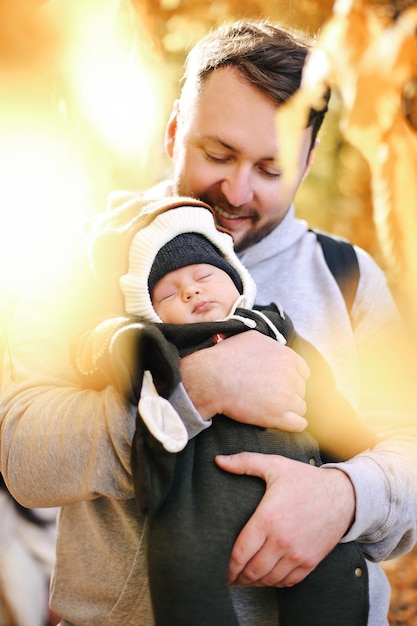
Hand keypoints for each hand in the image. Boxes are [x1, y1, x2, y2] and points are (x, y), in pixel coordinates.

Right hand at [179, 331, 308, 430]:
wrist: (211, 378)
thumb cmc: (227, 357)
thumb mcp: (253, 338)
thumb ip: (272, 345)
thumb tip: (278, 349)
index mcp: (287, 357)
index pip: (303, 372)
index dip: (293, 378)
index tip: (283, 383)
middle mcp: (291, 376)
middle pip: (301, 389)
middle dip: (289, 393)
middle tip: (272, 396)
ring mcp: (286, 397)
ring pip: (300, 407)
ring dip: (290, 408)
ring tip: (273, 408)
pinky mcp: (277, 416)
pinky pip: (298, 424)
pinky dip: (294, 424)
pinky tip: (284, 422)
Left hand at [215, 452, 355, 587]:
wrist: (344, 495)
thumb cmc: (306, 479)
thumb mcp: (274, 465)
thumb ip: (244, 462)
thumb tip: (218, 460)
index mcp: (268, 519)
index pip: (240, 553)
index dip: (226, 565)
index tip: (218, 566)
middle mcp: (282, 541)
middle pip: (252, 570)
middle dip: (236, 577)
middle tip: (226, 576)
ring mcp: (298, 554)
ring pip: (268, 579)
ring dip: (253, 582)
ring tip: (242, 578)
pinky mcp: (310, 562)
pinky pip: (287, 581)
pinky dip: (273, 582)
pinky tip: (265, 577)